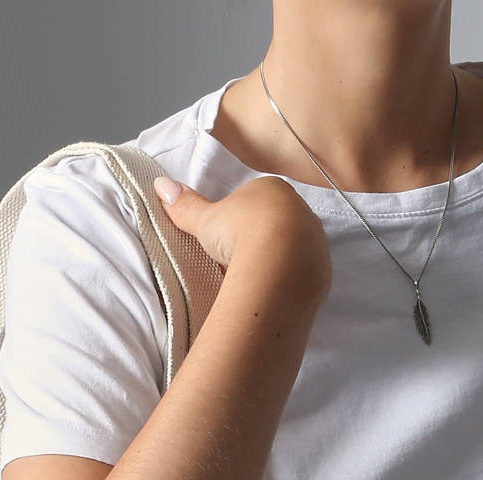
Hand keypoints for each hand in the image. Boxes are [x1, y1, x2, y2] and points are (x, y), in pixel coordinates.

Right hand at [153, 173, 331, 299]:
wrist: (279, 265)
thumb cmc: (241, 233)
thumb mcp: (206, 220)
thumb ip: (186, 205)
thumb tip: (161, 186)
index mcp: (273, 189)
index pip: (254, 201)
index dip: (237, 222)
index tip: (226, 241)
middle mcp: (300, 209)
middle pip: (275, 225)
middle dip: (258, 242)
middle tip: (238, 262)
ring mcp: (315, 239)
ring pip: (292, 250)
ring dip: (275, 263)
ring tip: (254, 280)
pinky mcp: (322, 268)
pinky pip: (302, 274)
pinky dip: (288, 281)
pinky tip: (272, 292)